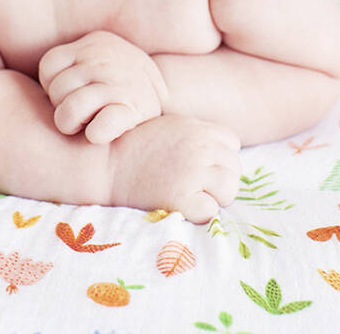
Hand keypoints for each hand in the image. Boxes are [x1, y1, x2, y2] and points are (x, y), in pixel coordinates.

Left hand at [37, 30, 168, 144]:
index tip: (69, 93)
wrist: (173, 91)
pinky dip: (95, 134)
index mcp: (94, 44)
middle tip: (81, 111)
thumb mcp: (100, 55)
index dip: (52, 85)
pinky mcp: (132, 111)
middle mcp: (104, 61)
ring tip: (86, 123)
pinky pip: (98, 129)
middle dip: (62, 106)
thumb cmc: (122, 79)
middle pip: (56, 90)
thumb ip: (73, 61)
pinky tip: (100, 134)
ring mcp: (118, 85)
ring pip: (68, 111)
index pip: (50, 65)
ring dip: (72, 124)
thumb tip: (34, 79)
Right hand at [108, 114, 240, 223]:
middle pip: (234, 169)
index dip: (218, 157)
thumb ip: (198, 135)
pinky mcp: (181, 198)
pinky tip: (180, 205)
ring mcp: (193, 172)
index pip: (231, 144)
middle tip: (193, 184)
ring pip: (229, 190)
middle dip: (219, 179)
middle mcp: (201, 148)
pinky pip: (210, 212)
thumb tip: (221, 154)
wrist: (105, 162)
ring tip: (190, 195)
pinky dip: (198, 212)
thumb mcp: (171, 127)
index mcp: (199, 128)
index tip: (200, 164)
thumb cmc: (136, 145)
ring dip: (214, 197)